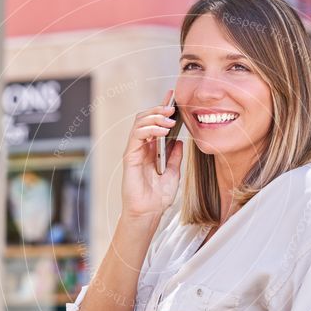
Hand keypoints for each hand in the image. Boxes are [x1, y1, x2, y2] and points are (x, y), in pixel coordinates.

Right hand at [121, 89, 184, 218]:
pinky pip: (137, 135)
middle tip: (173, 108)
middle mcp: (141, 147)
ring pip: (140, 122)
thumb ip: (175, 156)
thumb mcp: (174, 173)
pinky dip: (149, 129)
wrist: (149, 212)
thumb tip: (180, 141)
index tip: (173, 97)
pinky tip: (162, 131)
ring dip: (155, 117)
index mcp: (151, 149)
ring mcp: (134, 150)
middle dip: (159, 109)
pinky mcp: (130, 156)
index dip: (162, 108)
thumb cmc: (158, 197)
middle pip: (146, 118)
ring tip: (169, 120)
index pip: (155, 123)